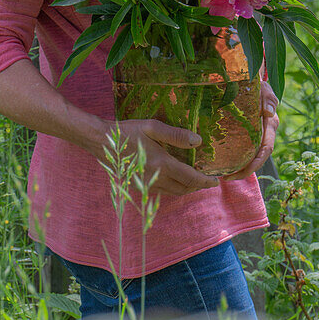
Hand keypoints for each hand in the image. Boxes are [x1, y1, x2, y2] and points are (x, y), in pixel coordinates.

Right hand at [104, 118, 220, 195]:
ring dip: (185, 187)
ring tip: (193, 179)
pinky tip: (173, 178)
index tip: (216, 181)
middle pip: (184, 188)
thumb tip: (198, 141)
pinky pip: (162, 191)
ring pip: (173, 192)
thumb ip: (177, 135)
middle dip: (197, 186)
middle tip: (206, 179)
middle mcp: (156, 177)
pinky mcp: (139, 185)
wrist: (102, 142)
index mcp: (162, 163)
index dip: (205, 181)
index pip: (190, 177)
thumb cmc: (128, 131)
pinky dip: (173, 187)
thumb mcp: (153, 127)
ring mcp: (146, 183)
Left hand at [221, 80, 279, 180]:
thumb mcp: (263, 89)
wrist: (248, 80)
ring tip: (223, 176)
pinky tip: (220, 163)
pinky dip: (233, 158)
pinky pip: (242, 148)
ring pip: (249, 155)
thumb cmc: (257, 85)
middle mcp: (264, 133)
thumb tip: (269, 112)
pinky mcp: (246, 133)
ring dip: (238, 168)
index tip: (243, 172)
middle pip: (257, 158)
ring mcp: (256, 134)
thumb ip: (268, 98)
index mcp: (270, 126)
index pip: (266, 149)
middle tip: (227, 178)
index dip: (257, 163)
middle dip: (245, 171)